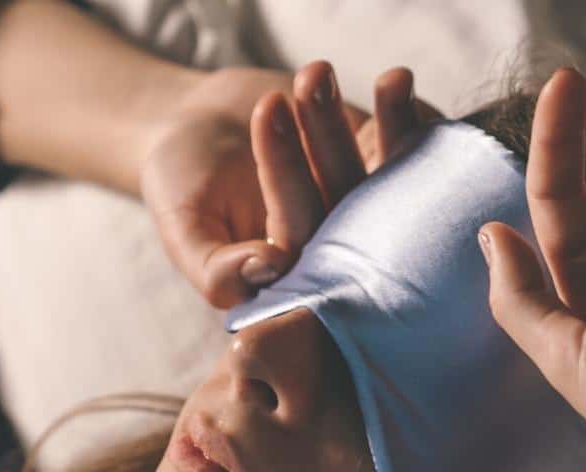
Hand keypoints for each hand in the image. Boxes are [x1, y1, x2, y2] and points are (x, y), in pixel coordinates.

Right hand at [141, 62, 438, 307]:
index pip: (304, 242)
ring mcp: (362, 208)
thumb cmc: (181, 184)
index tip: (267, 125)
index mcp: (289, 284)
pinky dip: (402, 114)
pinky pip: (404, 147)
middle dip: (316, 143)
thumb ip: (215, 267)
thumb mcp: (184, 229)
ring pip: (377, 173)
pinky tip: (393, 82)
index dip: (290, 187)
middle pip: (345, 206)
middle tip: (273, 98)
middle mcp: (334, 254)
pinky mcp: (381, 163)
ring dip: (351, 122)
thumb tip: (269, 271)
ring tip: (313, 72)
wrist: (198, 126)